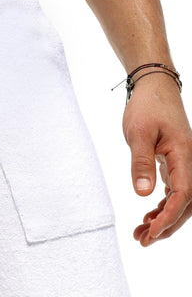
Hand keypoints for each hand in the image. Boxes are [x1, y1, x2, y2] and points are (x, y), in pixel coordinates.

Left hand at [122, 72, 191, 245]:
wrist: (154, 87)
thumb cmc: (148, 106)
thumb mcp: (139, 133)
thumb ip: (141, 162)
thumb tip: (143, 194)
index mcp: (184, 156)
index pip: (183, 195)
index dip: (168, 218)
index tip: (151, 232)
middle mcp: (188, 162)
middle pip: (185, 203)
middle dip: (166, 225)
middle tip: (142, 240)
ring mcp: (183, 162)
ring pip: (179, 198)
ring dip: (163, 217)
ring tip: (142, 232)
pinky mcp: (174, 160)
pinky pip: (174, 188)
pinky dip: (163, 204)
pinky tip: (150, 212)